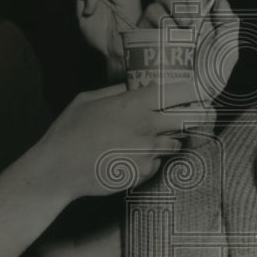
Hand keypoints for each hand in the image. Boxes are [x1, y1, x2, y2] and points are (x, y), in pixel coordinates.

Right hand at [36, 81, 211, 199]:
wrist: (59, 169)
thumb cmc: (69, 131)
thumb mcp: (89, 99)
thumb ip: (117, 91)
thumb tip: (135, 84)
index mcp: (135, 104)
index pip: (180, 92)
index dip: (193, 91)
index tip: (196, 91)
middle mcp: (147, 127)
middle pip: (191, 120)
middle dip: (197, 117)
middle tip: (195, 116)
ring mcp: (148, 152)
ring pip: (176, 143)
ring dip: (169, 139)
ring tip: (146, 138)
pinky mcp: (144, 172)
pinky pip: (158, 162)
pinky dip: (151, 159)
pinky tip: (130, 156)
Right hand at [142, 0, 239, 104]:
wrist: (182, 103)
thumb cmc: (205, 82)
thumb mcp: (225, 55)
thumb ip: (229, 28)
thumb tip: (221, 1)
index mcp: (196, 17)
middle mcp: (175, 16)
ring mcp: (157, 24)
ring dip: (177, 8)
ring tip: (187, 30)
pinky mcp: (141, 33)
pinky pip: (151, 13)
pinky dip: (162, 19)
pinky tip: (169, 33)